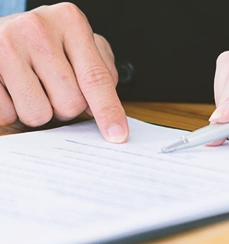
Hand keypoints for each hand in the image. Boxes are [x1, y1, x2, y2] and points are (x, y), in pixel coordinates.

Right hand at [0, 3, 127, 142]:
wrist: (4, 29)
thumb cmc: (49, 41)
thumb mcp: (82, 44)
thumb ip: (101, 71)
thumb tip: (102, 108)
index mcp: (70, 21)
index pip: (95, 78)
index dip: (108, 110)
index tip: (117, 135)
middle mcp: (37, 29)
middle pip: (70, 103)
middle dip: (67, 106)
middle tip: (55, 88)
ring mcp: (5, 46)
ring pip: (38, 114)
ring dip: (40, 111)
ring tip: (34, 87)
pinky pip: (7, 115)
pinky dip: (13, 110)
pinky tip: (13, 89)